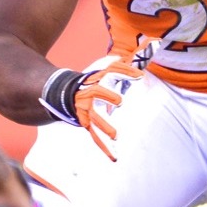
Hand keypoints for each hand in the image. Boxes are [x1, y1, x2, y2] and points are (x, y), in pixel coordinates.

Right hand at [41, 38, 160, 161]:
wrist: (64, 94)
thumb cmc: (91, 82)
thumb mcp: (104, 72)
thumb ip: (121, 66)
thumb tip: (142, 49)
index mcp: (96, 78)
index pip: (111, 71)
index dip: (124, 71)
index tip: (139, 75)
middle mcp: (89, 92)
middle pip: (97, 92)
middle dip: (107, 96)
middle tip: (120, 101)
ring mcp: (86, 109)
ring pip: (95, 119)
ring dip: (105, 127)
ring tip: (116, 136)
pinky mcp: (86, 123)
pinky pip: (96, 137)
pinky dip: (105, 148)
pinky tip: (114, 157)